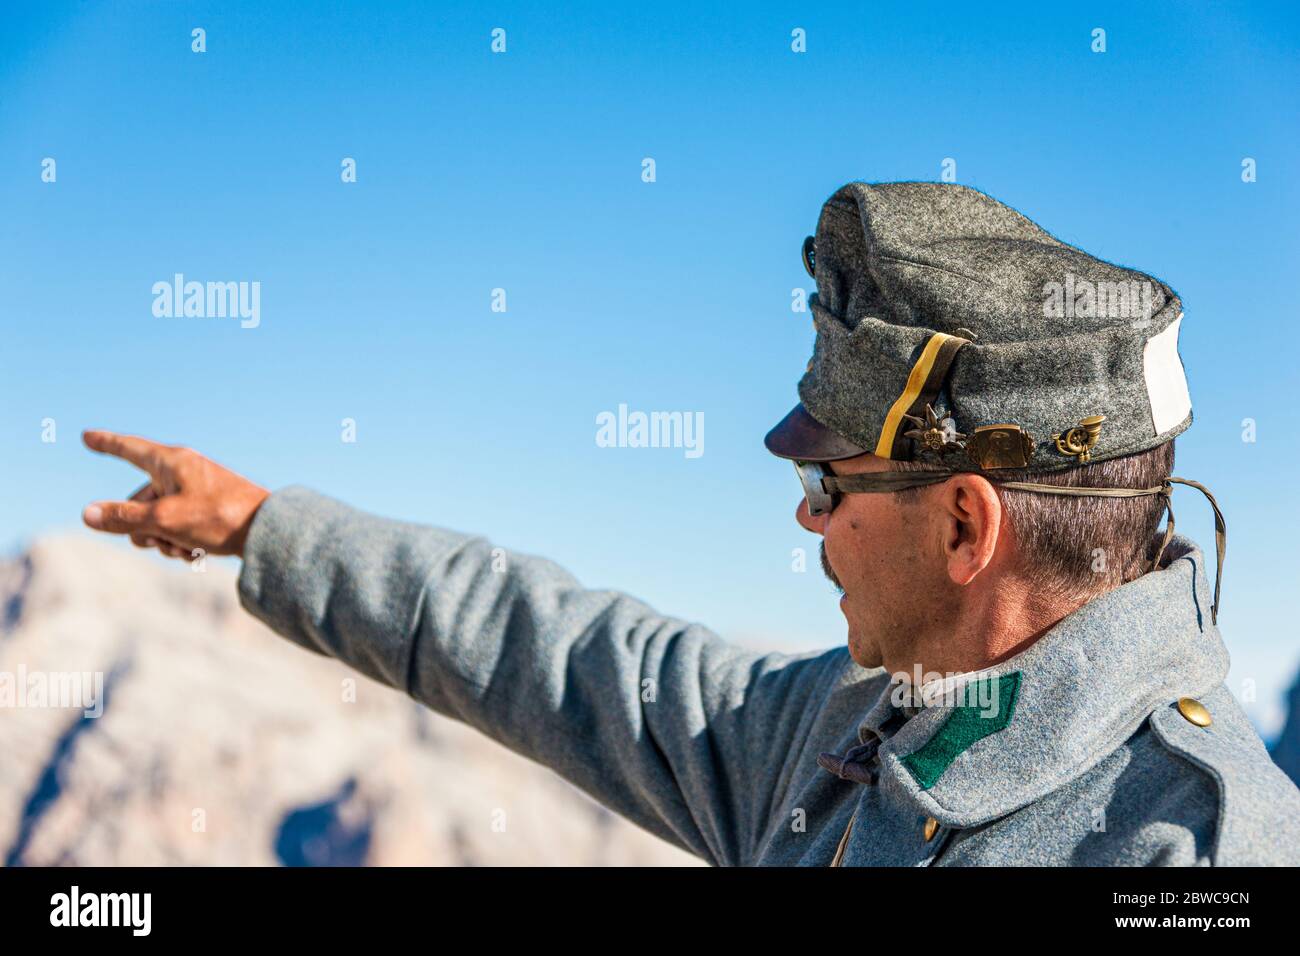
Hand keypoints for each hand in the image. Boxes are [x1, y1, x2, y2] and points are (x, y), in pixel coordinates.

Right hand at [81, 430, 269, 559]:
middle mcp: (182, 472)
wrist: (268, 532)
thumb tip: (88, 513)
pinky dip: (180, 543)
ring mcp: (195, 492)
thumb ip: (123, 517)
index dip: (106, 444)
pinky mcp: (207, 511)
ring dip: (162, 539)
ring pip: (156, 520)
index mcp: (171, 462)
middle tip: (163, 537)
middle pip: (138, 500)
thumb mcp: (163, 520)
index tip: (87, 436)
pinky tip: (198, 553)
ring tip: (185, 545)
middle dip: (141, 526)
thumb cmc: (218, 518)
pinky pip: (178, 529)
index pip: (128, 449)